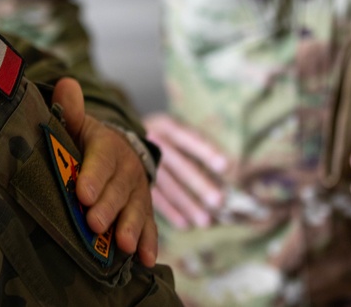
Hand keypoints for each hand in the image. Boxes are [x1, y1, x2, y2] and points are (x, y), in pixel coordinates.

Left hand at [51, 78, 158, 266]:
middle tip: (94, 224)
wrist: (117, 153)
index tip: (82, 192)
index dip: (93, 175)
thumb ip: (72, 110)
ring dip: (131, 227)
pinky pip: (149, 227)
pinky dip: (149, 243)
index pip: (101, 159)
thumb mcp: (80, 125)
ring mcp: (137, 191)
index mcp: (108, 147)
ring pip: (136, 209)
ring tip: (124, 245)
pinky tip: (145, 260)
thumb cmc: (88, 143)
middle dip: (108, 207)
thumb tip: (65, 84)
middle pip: (118, 189)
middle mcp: (127, 169)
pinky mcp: (144, 210)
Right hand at [144, 113, 228, 228]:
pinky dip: (169, 211)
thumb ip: (196, 148)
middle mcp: (153, 142)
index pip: (189, 138)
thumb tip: (233, 169)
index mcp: (166, 126)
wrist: (117, 139)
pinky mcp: (133, 179)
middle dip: (199, 184)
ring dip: (187, 204)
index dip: (206, 151)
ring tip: (205, 221)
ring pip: (167, 185)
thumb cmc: (160, 137)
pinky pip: (153, 198)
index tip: (226, 165)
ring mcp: (140, 161)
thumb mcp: (173, 131)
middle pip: (179, 164)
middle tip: (219, 201)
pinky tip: (185, 224)